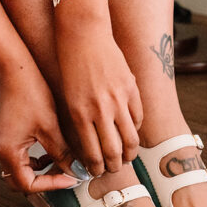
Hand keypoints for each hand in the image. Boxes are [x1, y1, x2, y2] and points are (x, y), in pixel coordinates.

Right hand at [0, 72, 78, 193]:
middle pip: (19, 182)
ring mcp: (1, 143)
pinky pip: (19, 157)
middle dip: (43, 182)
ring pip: (20, 170)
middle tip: (65, 176)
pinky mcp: (6, 135)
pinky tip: (51, 151)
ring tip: (62, 163)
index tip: (72, 177)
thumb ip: (62, 153)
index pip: (28, 184)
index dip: (52, 184)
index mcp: (8, 152)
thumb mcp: (50, 127)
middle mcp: (0, 151)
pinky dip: (35, 160)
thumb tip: (77, 171)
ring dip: (40, 172)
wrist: (15, 69)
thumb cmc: (31, 94)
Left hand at [56, 28, 143, 177]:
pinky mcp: (131, 87)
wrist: (83, 34)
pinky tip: (130, 132)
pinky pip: (138, 117)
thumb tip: (91, 146)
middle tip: (112, 169)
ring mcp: (119, 98)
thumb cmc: (69, 65)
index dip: (96, 168)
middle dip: (114, 166)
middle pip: (114, 152)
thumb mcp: (68, 97)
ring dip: (129, 152)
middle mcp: (101, 109)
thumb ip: (80, 121)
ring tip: (125, 156)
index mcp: (80, 113)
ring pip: (131, 138)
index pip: (93, 153)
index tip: (96, 172)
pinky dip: (135, 129)